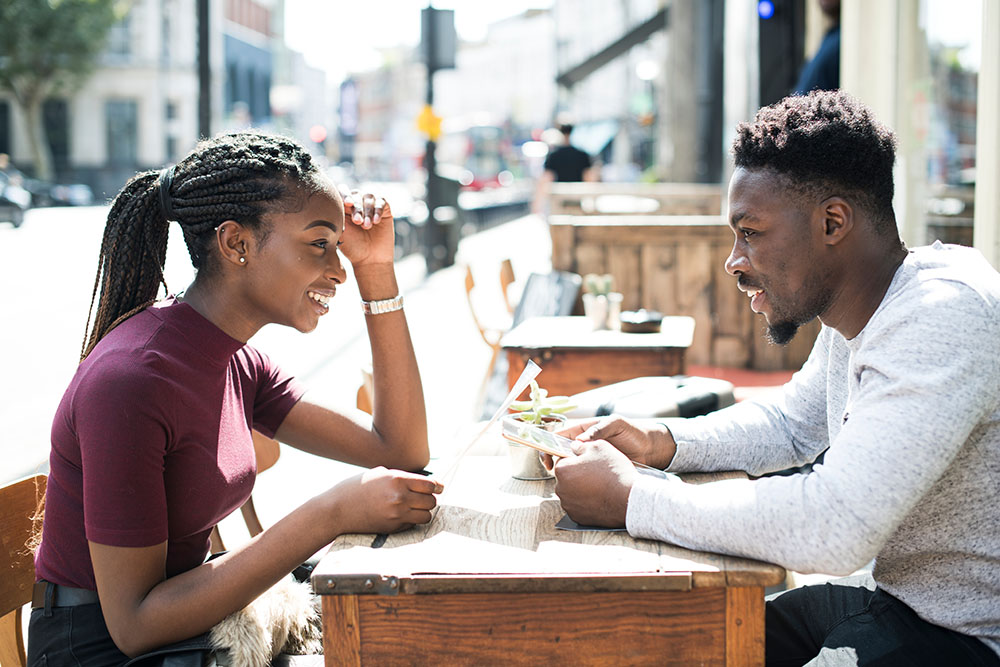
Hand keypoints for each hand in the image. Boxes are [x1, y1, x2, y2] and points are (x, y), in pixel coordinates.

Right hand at [329, 467, 442, 534]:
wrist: (337, 509)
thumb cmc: (356, 488)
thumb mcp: (380, 474)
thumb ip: (401, 477)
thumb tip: (423, 482)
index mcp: (397, 479)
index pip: (430, 485)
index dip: (437, 486)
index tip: (439, 487)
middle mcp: (399, 497)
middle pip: (431, 501)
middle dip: (429, 499)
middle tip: (424, 498)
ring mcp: (396, 514)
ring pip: (426, 516)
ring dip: (423, 512)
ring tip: (414, 508)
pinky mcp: (392, 528)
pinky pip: (412, 525)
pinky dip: (411, 521)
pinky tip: (401, 515)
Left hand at [338, 185, 394, 266]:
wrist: (370, 260)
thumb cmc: (352, 248)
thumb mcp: (340, 230)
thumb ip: (337, 215)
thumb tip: (332, 201)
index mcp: (344, 207)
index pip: (343, 192)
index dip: (345, 194)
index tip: (347, 204)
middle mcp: (357, 204)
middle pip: (356, 193)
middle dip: (357, 207)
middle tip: (357, 222)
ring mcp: (371, 206)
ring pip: (368, 197)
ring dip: (367, 211)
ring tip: (366, 226)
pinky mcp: (384, 210)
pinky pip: (382, 201)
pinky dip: (378, 210)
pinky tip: (375, 222)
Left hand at [553, 439, 635, 527]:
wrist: (628, 499)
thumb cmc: (614, 472)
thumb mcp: (598, 447)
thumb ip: (581, 445)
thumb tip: (574, 447)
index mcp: (562, 470)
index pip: (563, 460)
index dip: (576, 459)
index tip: (588, 462)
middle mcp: (560, 489)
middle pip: (566, 478)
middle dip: (577, 475)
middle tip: (596, 473)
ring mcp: (568, 505)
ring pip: (572, 492)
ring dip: (581, 489)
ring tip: (600, 486)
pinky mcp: (577, 517)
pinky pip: (579, 506)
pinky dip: (587, 502)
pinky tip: (599, 497)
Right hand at [558, 416, 676, 468]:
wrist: (649, 449)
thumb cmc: (633, 432)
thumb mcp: (616, 424)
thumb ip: (599, 429)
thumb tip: (580, 441)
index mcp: (585, 430)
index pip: (561, 436)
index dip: (550, 445)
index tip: (548, 456)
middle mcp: (584, 444)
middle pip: (561, 452)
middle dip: (554, 460)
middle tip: (554, 470)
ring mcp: (590, 458)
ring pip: (571, 465)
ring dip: (566, 472)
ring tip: (567, 479)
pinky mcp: (597, 470)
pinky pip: (583, 474)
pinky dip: (578, 479)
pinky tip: (579, 485)